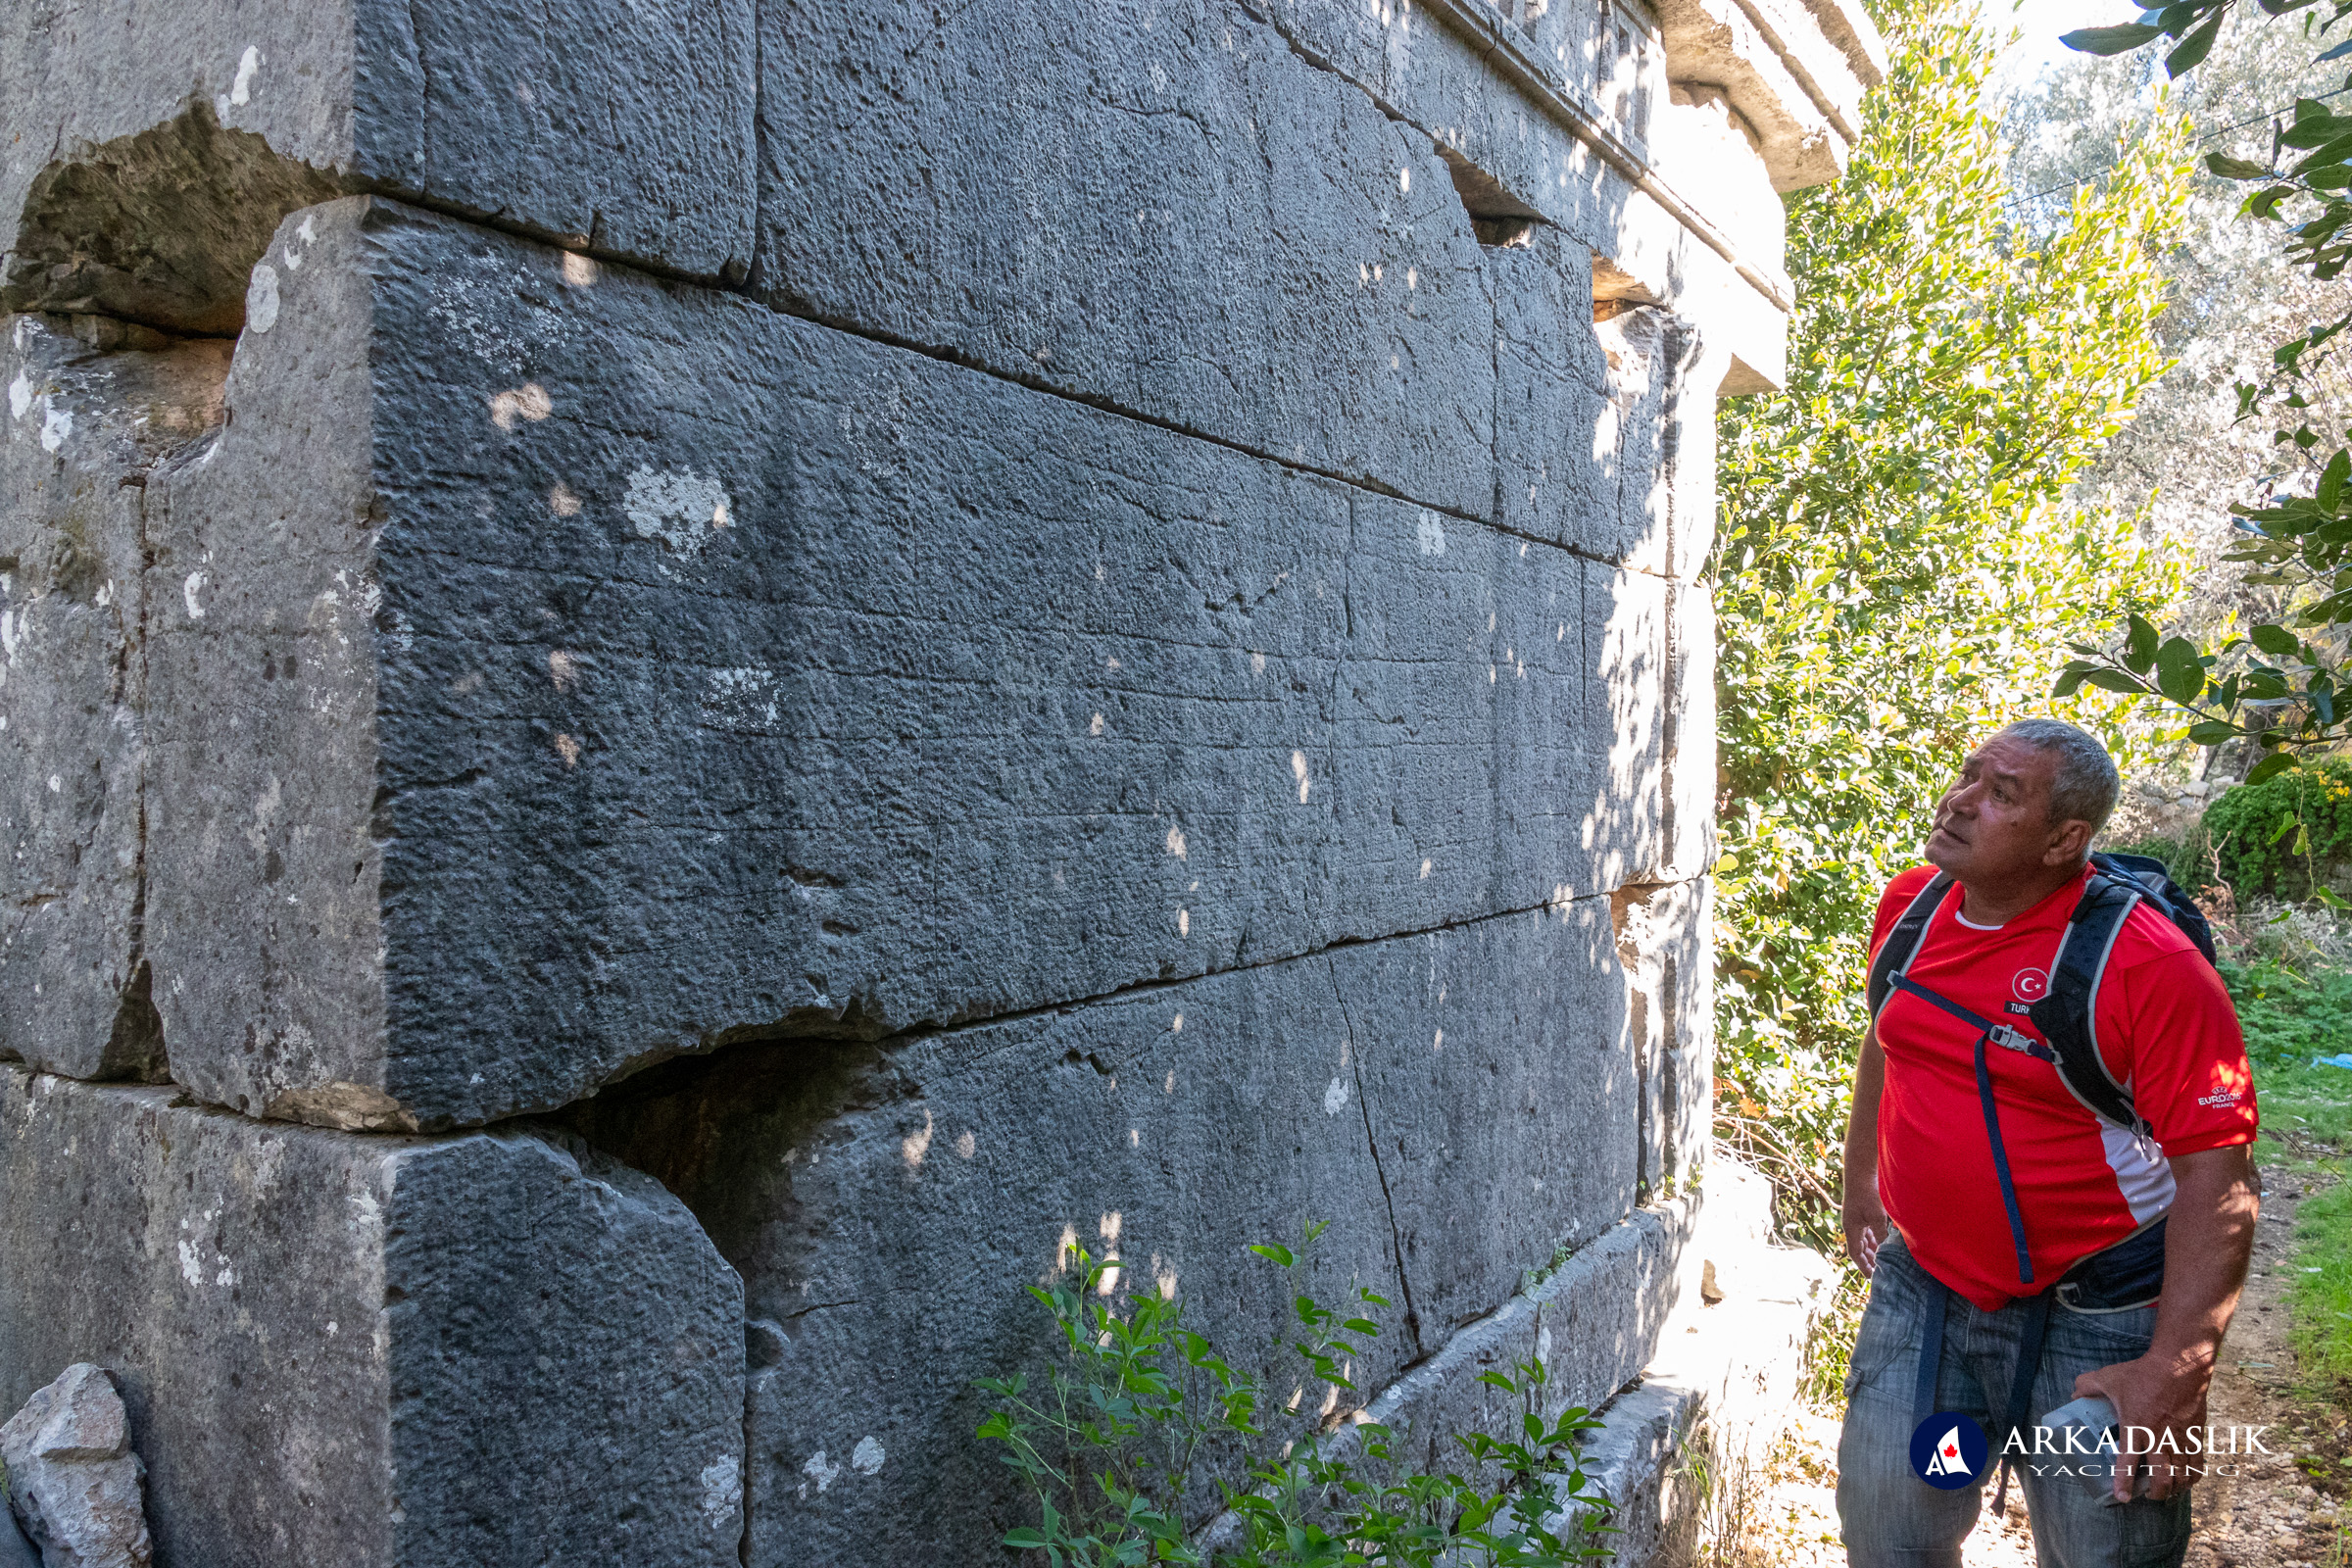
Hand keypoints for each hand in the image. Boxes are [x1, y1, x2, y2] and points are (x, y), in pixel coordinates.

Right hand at [1842, 1184, 1889, 1276]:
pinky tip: (1884, 1240)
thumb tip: (1888, 1249)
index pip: (1855, 1253)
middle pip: (1860, 1248)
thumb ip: (1881, 1234)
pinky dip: (1875, 1238)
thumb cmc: (1867, 1194)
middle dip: (1869, 1260)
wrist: (1861, 1173)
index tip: (1870, 1277)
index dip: (1863, 1266)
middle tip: (1880, 1271)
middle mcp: (1852, 1226)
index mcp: (1851, 1229)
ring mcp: (1857, 1219)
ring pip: (1865, 1239)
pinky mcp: (1863, 1212)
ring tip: (1883, 1259)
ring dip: (1873, 1249)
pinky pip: (1868, 1230)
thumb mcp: (1876, 1216)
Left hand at [2074, 1353, 2211, 1501]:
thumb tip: (2073, 1395)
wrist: (2180, 1366)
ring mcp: (2180, 1439)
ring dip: (2174, 1488)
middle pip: (2162, 1478)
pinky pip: (2197, 1464)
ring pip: (2181, 1475)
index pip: (2128, 1461)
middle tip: (2147, 1495)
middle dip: (2155, 1493)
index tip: (2122, 1497)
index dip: (2124, 1482)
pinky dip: (2192, 1477)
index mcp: (2135, 1427)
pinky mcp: (2196, 1436)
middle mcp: (2159, 1438)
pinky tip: (2186, 1480)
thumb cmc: (2142, 1373)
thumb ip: (2087, 1386)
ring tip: (2165, 1491)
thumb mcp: (2108, 1377)